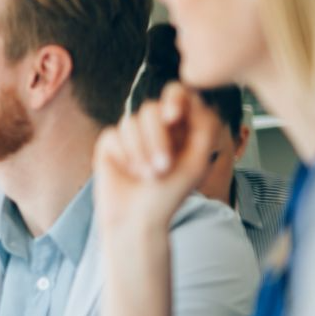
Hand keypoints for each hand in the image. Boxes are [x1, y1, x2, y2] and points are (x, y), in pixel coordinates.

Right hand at [93, 82, 222, 234]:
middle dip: (158, 138)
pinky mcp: (110, 144)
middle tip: (163, 167)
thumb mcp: (198, 160)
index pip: (176, 95)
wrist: (139, 219)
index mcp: (178, 127)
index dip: (175, 99)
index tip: (174, 116)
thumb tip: (192, 99)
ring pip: (132, 122)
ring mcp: (130, 134)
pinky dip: (124, 156)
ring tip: (147, 176)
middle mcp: (153, 127)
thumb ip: (204, 126)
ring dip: (141, 152)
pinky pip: (114, 135)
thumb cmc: (170, 194)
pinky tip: (129, 173)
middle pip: (152, 108)